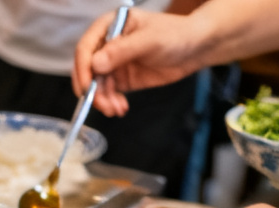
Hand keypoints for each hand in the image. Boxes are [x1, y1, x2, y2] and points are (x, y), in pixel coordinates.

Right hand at [72, 9, 204, 116]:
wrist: (195, 48)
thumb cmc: (175, 34)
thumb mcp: (149, 40)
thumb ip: (122, 51)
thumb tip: (95, 64)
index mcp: (109, 26)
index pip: (86, 48)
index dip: (83, 68)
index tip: (86, 87)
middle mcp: (107, 45)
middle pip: (88, 70)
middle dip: (93, 90)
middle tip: (103, 105)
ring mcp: (114, 63)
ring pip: (97, 85)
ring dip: (103, 100)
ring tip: (116, 110)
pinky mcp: (122, 79)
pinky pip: (109, 93)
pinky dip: (111, 103)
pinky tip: (121, 108)